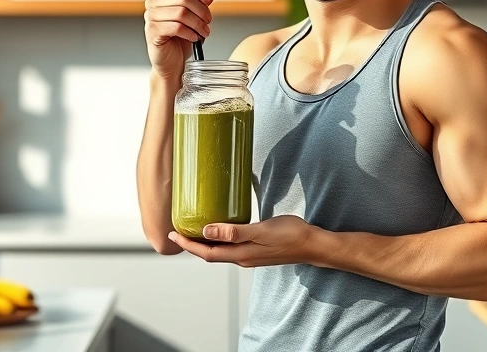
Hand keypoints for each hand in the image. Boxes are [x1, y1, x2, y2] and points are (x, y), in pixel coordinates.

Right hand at [143, 0, 215, 79]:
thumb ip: (201, 1)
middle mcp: (154, 2)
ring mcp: (151, 17)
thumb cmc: (180, 40)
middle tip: (208, 22)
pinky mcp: (153, 31)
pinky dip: (190, 33)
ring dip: (198, 24)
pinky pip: (176, 27)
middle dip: (201, 10)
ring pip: (182, 12)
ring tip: (203, 32)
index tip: (209, 0)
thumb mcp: (195, 17)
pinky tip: (193, 38)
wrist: (172, 63)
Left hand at [168, 216, 319, 267]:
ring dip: (204, 243)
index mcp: (241, 254)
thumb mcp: (260, 231)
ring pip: (220, 251)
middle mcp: (242, 258)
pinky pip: (231, 247)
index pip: (207, 253)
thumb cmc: (290, 235)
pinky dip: (219, 240)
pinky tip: (219, 230)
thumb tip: (207, 231)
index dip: (188, 245)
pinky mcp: (256, 249)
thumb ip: (234, 232)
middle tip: (178, 231)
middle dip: (192, 245)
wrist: (312, 244)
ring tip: (193, 230)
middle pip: (210, 254)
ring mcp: (250, 255)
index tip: (174, 235)